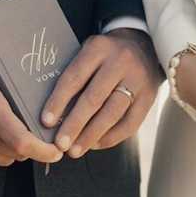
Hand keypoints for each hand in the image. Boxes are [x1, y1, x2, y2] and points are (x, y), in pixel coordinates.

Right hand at [0, 36, 62, 170]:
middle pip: (14, 154)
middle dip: (32, 147)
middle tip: (40, 134)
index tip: (56, 149)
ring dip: (13, 151)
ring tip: (17, 133)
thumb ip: (11, 91)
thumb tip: (39, 103)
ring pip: (0, 160)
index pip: (21, 141)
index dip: (43, 150)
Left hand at [41, 28, 162, 156]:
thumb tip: (54, 113)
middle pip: (94, 98)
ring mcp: (138, 80)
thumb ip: (75, 74)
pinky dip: (111, 137)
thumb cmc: (107, 54)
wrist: (145, 46)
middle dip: (75, 124)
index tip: (46, 121)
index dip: (59, 101)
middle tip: (60, 144)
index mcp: (99, 48)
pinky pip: (130, 123)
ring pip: (112, 113)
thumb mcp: (90, 51)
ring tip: (75, 150)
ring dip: (91, 135)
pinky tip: (96, 144)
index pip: (75, 77)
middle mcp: (120, 62)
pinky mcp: (149, 96)